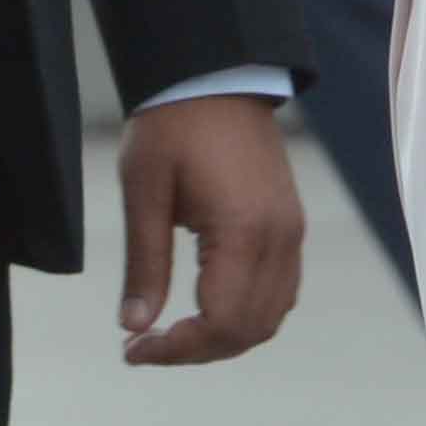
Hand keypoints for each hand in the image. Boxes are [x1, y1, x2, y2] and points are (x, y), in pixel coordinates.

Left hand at [114, 93, 303, 364]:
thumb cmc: (173, 125)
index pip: (220, 323)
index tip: (134, 351)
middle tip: (146, 348)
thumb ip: (143, 264)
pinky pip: (280, 291)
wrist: (217, 75)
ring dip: (224, 338)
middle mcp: (279, 239)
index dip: (178, 350)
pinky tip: (206, 308)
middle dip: (197, 350)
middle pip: (249, 330)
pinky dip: (247, 314)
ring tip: (173, 334)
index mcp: (243, 232)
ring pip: (270, 317)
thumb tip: (134, 327)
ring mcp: (291, 233)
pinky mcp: (290, 225)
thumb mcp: (144, 192)